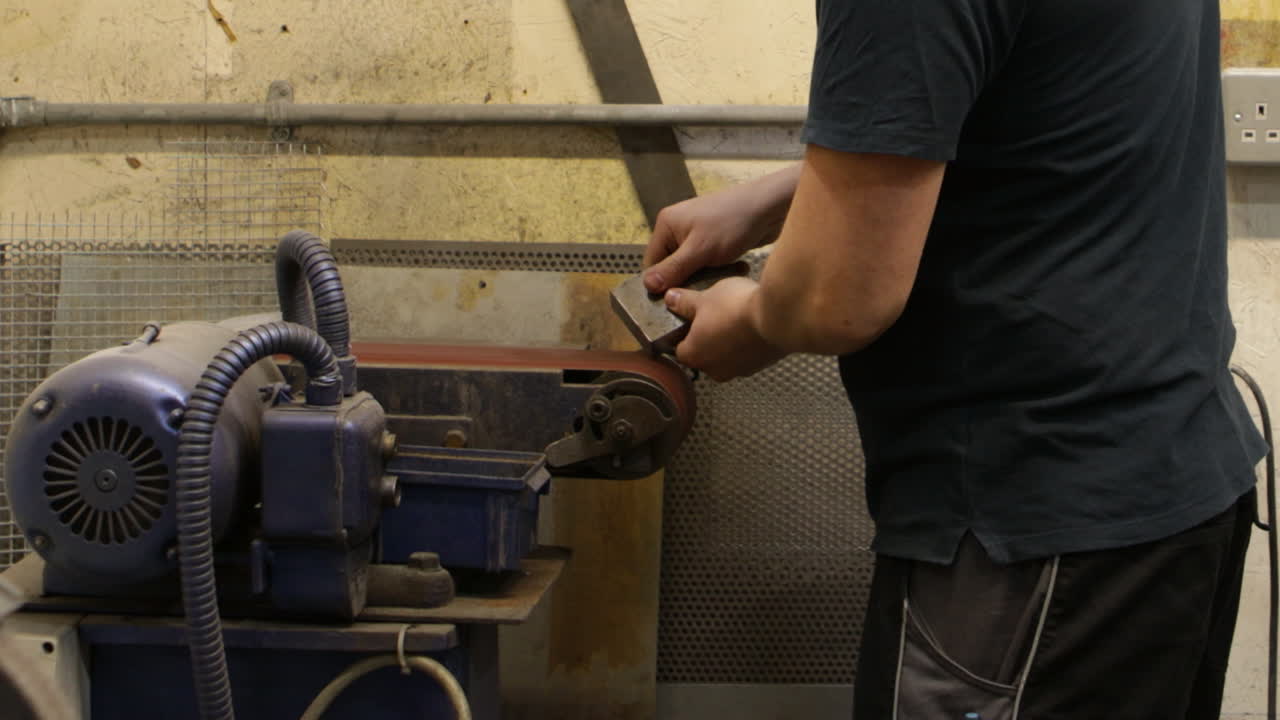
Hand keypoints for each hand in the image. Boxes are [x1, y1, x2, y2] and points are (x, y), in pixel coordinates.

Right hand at [643, 166, 800, 293]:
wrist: (769, 207)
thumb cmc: (732, 223)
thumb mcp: (699, 250)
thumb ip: (673, 269)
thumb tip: (647, 285)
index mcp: (666, 224)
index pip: (652, 262)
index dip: (661, 283)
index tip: (673, 299)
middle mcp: (677, 227)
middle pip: (670, 265)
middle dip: (684, 280)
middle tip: (698, 292)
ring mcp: (696, 233)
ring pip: (690, 266)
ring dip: (702, 277)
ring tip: (716, 281)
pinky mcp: (713, 240)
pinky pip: (705, 262)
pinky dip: (714, 270)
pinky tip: (727, 272)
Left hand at [664, 277, 786, 381]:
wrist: (779, 316)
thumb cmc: (736, 308)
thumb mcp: (705, 297)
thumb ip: (684, 302)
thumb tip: (671, 299)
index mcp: (693, 355)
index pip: (679, 348)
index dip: (683, 331)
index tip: (688, 318)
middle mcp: (715, 370)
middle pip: (704, 353)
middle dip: (707, 336)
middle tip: (713, 314)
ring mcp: (740, 370)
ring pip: (727, 355)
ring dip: (729, 340)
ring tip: (736, 316)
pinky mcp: (761, 365)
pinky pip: (748, 354)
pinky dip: (748, 341)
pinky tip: (753, 322)